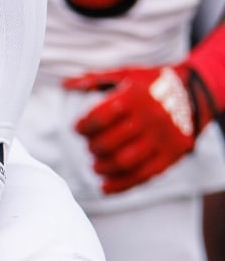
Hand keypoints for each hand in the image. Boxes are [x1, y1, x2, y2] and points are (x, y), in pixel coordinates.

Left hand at [65, 23, 224, 193]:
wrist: (194, 93)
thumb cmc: (150, 84)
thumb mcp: (127, 74)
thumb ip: (95, 80)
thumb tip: (65, 85)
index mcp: (135, 96)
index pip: (99, 117)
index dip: (83, 126)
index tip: (78, 129)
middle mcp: (149, 117)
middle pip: (108, 143)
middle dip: (92, 147)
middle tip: (91, 146)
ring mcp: (162, 138)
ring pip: (123, 162)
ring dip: (103, 167)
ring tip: (97, 164)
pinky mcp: (171, 155)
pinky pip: (141, 176)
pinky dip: (119, 185)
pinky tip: (105, 186)